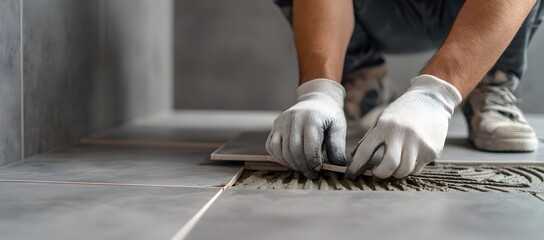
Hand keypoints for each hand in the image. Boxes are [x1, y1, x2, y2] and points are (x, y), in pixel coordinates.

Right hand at [266, 79, 347, 178]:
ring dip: (291, 164)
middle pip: (294, 151)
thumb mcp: (338, 128)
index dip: (313, 162)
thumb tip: (337, 166)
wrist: (316, 100)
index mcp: (311, 119)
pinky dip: (279, 158)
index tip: (318, 170)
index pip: (309, 146)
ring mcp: (281, 122)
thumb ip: (337, 146)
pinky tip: (291, 161)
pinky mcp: (275, 126)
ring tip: (302, 168)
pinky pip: (271, 147)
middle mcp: (293, 119)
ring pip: (281, 151)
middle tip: (311, 174)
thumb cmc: (329, 116)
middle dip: (303, 167)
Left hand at [346, 75, 461, 178]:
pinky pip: (417, 168)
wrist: (431, 101)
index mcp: (386, 126)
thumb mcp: (382, 119)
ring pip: (404, 171)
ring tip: (395, 164)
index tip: (351, 174)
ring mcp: (420, 143)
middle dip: (381, 174)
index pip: (366, 150)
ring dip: (396, 172)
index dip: (356, 165)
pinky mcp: (432, 150)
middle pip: (389, 166)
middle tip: (378, 172)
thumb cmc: (401, 113)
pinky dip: (411, 166)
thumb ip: (370, 138)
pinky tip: (411, 155)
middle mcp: (403, 134)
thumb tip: (355, 158)